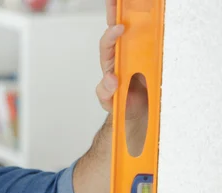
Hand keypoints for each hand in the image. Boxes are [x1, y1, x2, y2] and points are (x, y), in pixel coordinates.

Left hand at [96, 0, 147, 120]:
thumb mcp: (110, 101)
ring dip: (135, 12)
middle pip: (116, 29)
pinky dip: (154, 23)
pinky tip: (158, 12)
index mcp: (111, 62)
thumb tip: (110, 79)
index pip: (107, 45)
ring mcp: (137, 52)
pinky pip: (152, 37)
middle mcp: (122, 54)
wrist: (140, 110)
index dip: (111, 36)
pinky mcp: (151, 54)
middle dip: (115, 12)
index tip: (119, 28)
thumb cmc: (123, 102)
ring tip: (139, 0)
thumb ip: (105, 92)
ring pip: (135, 29)